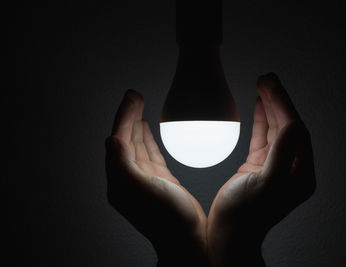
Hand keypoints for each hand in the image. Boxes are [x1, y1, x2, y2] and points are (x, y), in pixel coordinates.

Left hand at [105, 90, 206, 266]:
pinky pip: (150, 153)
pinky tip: (148, 129)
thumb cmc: (168, 218)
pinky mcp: (160, 181)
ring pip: (137, 145)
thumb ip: (122, 164)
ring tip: (139, 107)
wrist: (189, 238)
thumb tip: (111, 140)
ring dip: (136, 125)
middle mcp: (129, 179)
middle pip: (125, 139)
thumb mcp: (141, 190)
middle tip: (136, 95)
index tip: (133, 97)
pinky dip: (148, 139)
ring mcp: (145, 179)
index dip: (123, 116)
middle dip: (128, 116)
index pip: (118, 140)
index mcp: (121, 180)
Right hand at [207, 73, 315, 266]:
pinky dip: (262, 119)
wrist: (228, 233)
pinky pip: (264, 137)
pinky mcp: (259, 166)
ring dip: (271, 106)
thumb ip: (283, 153)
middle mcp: (292, 168)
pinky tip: (259, 104)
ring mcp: (275, 166)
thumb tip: (293, 123)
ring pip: (277, 129)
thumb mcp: (267, 184)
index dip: (285, 105)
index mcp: (300, 173)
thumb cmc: (244, 215)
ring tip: (263, 84)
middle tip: (267, 78)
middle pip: (289, 126)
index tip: (271, 85)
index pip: (297, 130)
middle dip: (279, 100)